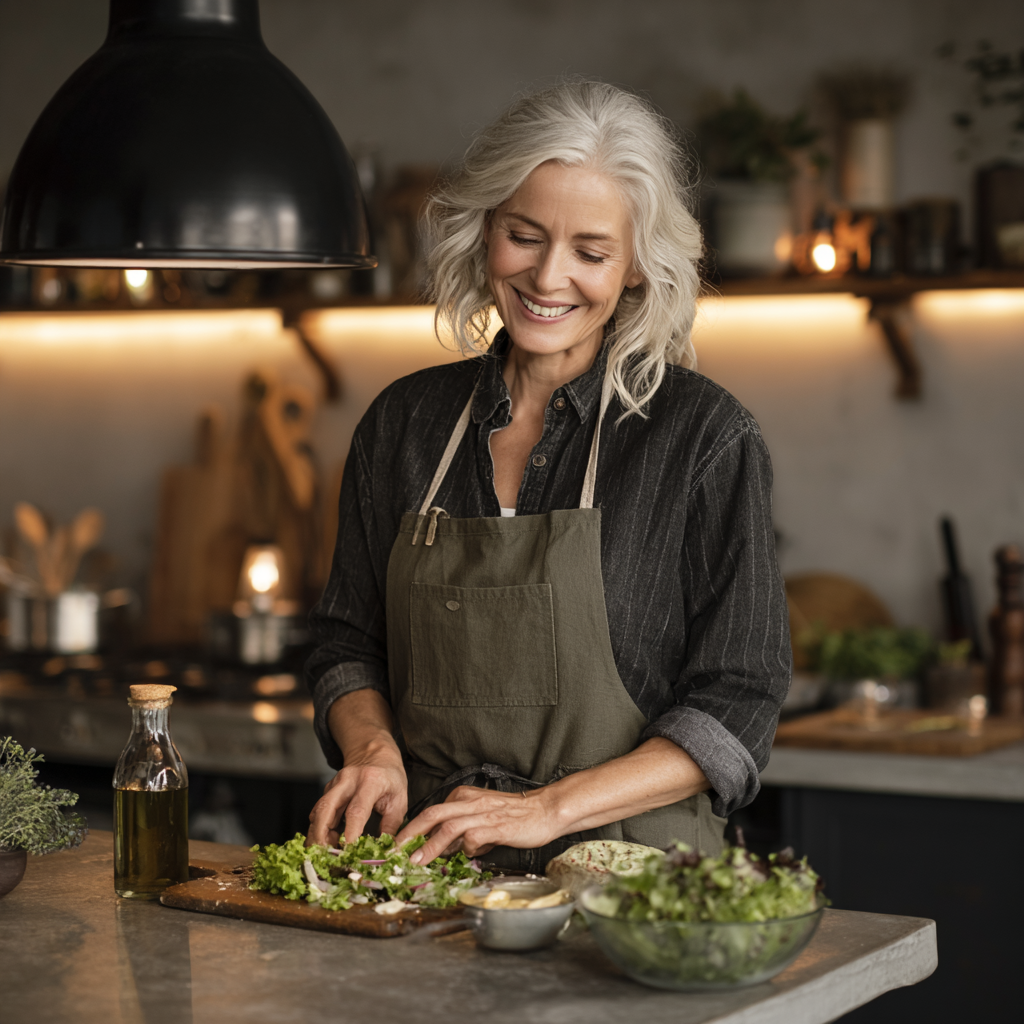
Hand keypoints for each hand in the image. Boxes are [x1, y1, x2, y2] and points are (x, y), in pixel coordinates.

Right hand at [307, 689, 407, 845]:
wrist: (374, 753)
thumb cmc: (389, 777)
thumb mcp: (399, 799)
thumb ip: (391, 825)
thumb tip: (385, 851)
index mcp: (370, 782)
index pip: (356, 809)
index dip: (350, 831)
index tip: (348, 850)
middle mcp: (348, 781)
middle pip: (326, 808)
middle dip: (321, 835)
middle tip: (325, 856)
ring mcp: (334, 785)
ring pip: (318, 811)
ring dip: (317, 834)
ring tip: (325, 853)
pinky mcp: (327, 791)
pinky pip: (318, 811)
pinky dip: (317, 829)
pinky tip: (324, 842)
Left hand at [395, 785, 558, 864]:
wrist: (544, 810)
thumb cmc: (514, 815)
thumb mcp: (482, 818)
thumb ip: (461, 831)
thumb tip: (441, 850)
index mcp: (463, 797)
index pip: (431, 812)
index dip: (413, 830)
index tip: (400, 847)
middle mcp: (469, 802)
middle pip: (431, 814)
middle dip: (410, 834)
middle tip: (394, 851)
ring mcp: (481, 813)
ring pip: (447, 825)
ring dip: (429, 844)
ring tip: (414, 860)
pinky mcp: (494, 826)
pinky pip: (471, 838)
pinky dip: (465, 849)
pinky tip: (467, 855)